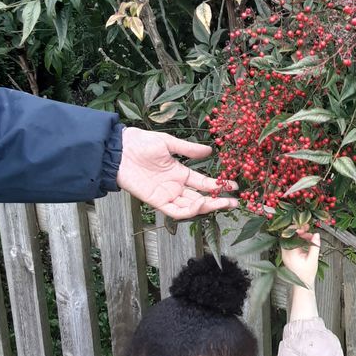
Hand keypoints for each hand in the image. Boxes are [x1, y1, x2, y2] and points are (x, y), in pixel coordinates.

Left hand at [116, 127, 237, 218]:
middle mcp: (176, 186)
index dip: (219, 186)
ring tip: (219, 202)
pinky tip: (199, 203)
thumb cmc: (140, 143)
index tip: (235, 186)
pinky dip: (188, 211)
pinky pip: (175, 211)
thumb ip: (189, 149)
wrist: (119, 150)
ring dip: (206, 206)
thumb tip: (210, 150)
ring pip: (191, 207)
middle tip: (235, 203)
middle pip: (201, 198)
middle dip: (219, 201)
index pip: (204, 183)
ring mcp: (167, 195)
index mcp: (180, 173)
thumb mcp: (168, 143)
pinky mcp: (156, 201)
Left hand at [280, 231, 319, 290]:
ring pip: (290, 240)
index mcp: (290, 254)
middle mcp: (285, 253)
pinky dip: (298, 241)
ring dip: (299, 236)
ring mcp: (285, 254)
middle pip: (289, 237)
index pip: (289, 237)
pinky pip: (292, 244)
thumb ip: (315, 246)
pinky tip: (306, 241)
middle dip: (298, 231)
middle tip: (307, 228)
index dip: (296, 229)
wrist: (303, 283)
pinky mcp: (288, 255)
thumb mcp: (313, 259)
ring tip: (310, 237)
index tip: (304, 227)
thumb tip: (317, 234)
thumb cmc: (307, 274)